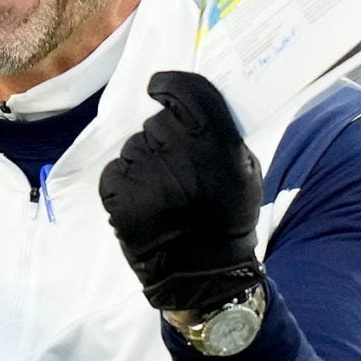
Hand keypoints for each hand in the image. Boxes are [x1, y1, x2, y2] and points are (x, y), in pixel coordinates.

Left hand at [99, 71, 263, 316]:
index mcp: (213, 141)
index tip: (161, 89)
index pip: (184, 89)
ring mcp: (143, 171)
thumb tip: (191, 106)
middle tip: (177, 167)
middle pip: (157, 121)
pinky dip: (125, 181)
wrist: (203, 275)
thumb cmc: (228, 220)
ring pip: (133, 146)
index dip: (169, 85)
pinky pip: (116, 171)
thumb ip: (221, 134)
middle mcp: (176, 151)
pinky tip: (145, 201)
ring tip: (162, 191)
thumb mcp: (244, 170)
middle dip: (164, 137)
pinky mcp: (116, 193)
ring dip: (144, 161)